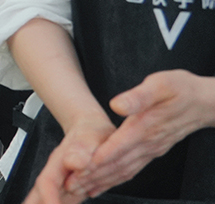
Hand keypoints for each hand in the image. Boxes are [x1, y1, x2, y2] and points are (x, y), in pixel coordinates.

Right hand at [24, 115, 115, 203]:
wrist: (90, 128)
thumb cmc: (90, 132)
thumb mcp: (89, 136)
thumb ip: (81, 149)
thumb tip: (74, 162)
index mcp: (58, 163)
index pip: (47, 184)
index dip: (48, 199)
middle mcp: (57, 175)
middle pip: (39, 195)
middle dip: (33, 203)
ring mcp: (62, 184)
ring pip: (45, 199)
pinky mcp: (72, 190)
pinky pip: (61, 202)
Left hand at [66, 70, 214, 197]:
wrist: (205, 102)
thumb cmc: (181, 89)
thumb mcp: (160, 84)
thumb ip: (138, 96)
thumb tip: (116, 105)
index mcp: (146, 126)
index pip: (118, 146)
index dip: (98, 158)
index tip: (79, 168)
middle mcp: (148, 143)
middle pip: (117, 164)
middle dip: (93, 175)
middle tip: (71, 186)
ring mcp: (152, 150)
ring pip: (123, 170)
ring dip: (101, 181)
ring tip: (80, 189)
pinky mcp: (153, 151)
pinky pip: (131, 169)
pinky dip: (115, 179)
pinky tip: (101, 184)